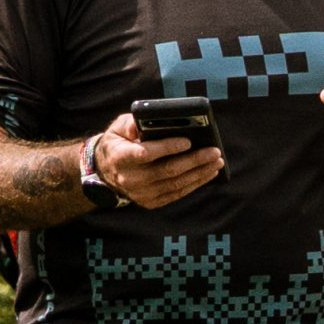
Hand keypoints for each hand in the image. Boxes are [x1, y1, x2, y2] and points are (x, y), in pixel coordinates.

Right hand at [92, 112, 223, 210]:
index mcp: (121, 157)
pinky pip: (176, 194)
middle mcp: (130, 178)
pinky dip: (194, 184)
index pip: (146, 153)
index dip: (168, 147)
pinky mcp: (150, 202)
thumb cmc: (118, 143)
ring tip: (216, 162)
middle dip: (194, 160)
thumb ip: (131, 123)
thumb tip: (147, 121)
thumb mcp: (117, 128)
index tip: (188, 140)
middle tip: (214, 151)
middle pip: (167, 170)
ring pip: (175, 184)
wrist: (107, 171)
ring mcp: (141, 193)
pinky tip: (207, 174)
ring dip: (200, 173)